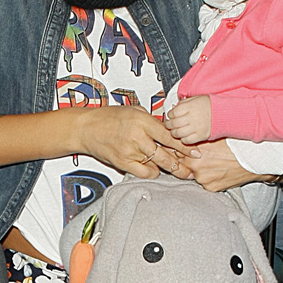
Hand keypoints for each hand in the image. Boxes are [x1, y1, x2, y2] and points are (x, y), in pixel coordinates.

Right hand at [77, 106, 192, 179]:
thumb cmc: (109, 117)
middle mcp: (137, 136)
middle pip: (166, 154)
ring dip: (169, 169)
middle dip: (182, 164)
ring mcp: (129, 151)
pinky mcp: (122, 162)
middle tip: (191, 170)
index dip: (185, 146)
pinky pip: (143, 172)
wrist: (87, 128)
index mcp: (142, 121)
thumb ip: (152, 120)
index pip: (170, 136)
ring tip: (179, 172)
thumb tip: (170, 128)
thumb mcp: (134, 110)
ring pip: (157, 165)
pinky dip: (151, 173)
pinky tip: (155, 170)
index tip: (196, 152)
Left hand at [164, 96, 211, 143]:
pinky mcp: (200, 136)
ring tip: (174, 130)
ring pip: (178, 133)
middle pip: (173, 123)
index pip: (173, 112)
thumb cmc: (211, 105)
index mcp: (190, 107)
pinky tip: (184, 135)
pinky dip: (183, 139)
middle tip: (168, 124)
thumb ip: (184, 102)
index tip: (170, 115)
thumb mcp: (196, 98)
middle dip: (168, 124)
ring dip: (174, 133)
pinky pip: (186, 140)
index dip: (169, 114)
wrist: (224, 113)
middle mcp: (192, 117)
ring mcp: (196, 128)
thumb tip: (174, 106)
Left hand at [181, 139, 266, 190]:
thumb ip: (198, 139)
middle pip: (182, 163)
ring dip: (199, 169)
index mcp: (195, 151)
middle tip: (198, 156)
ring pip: (194, 173)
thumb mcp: (214, 137)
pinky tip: (218, 170)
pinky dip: (209, 177)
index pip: (176, 150)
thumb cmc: (236, 145)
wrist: (254, 160)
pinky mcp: (211, 188)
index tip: (182, 147)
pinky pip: (204, 182)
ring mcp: (203, 178)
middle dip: (187, 160)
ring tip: (213, 163)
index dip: (180, 149)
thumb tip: (186, 137)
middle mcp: (196, 166)